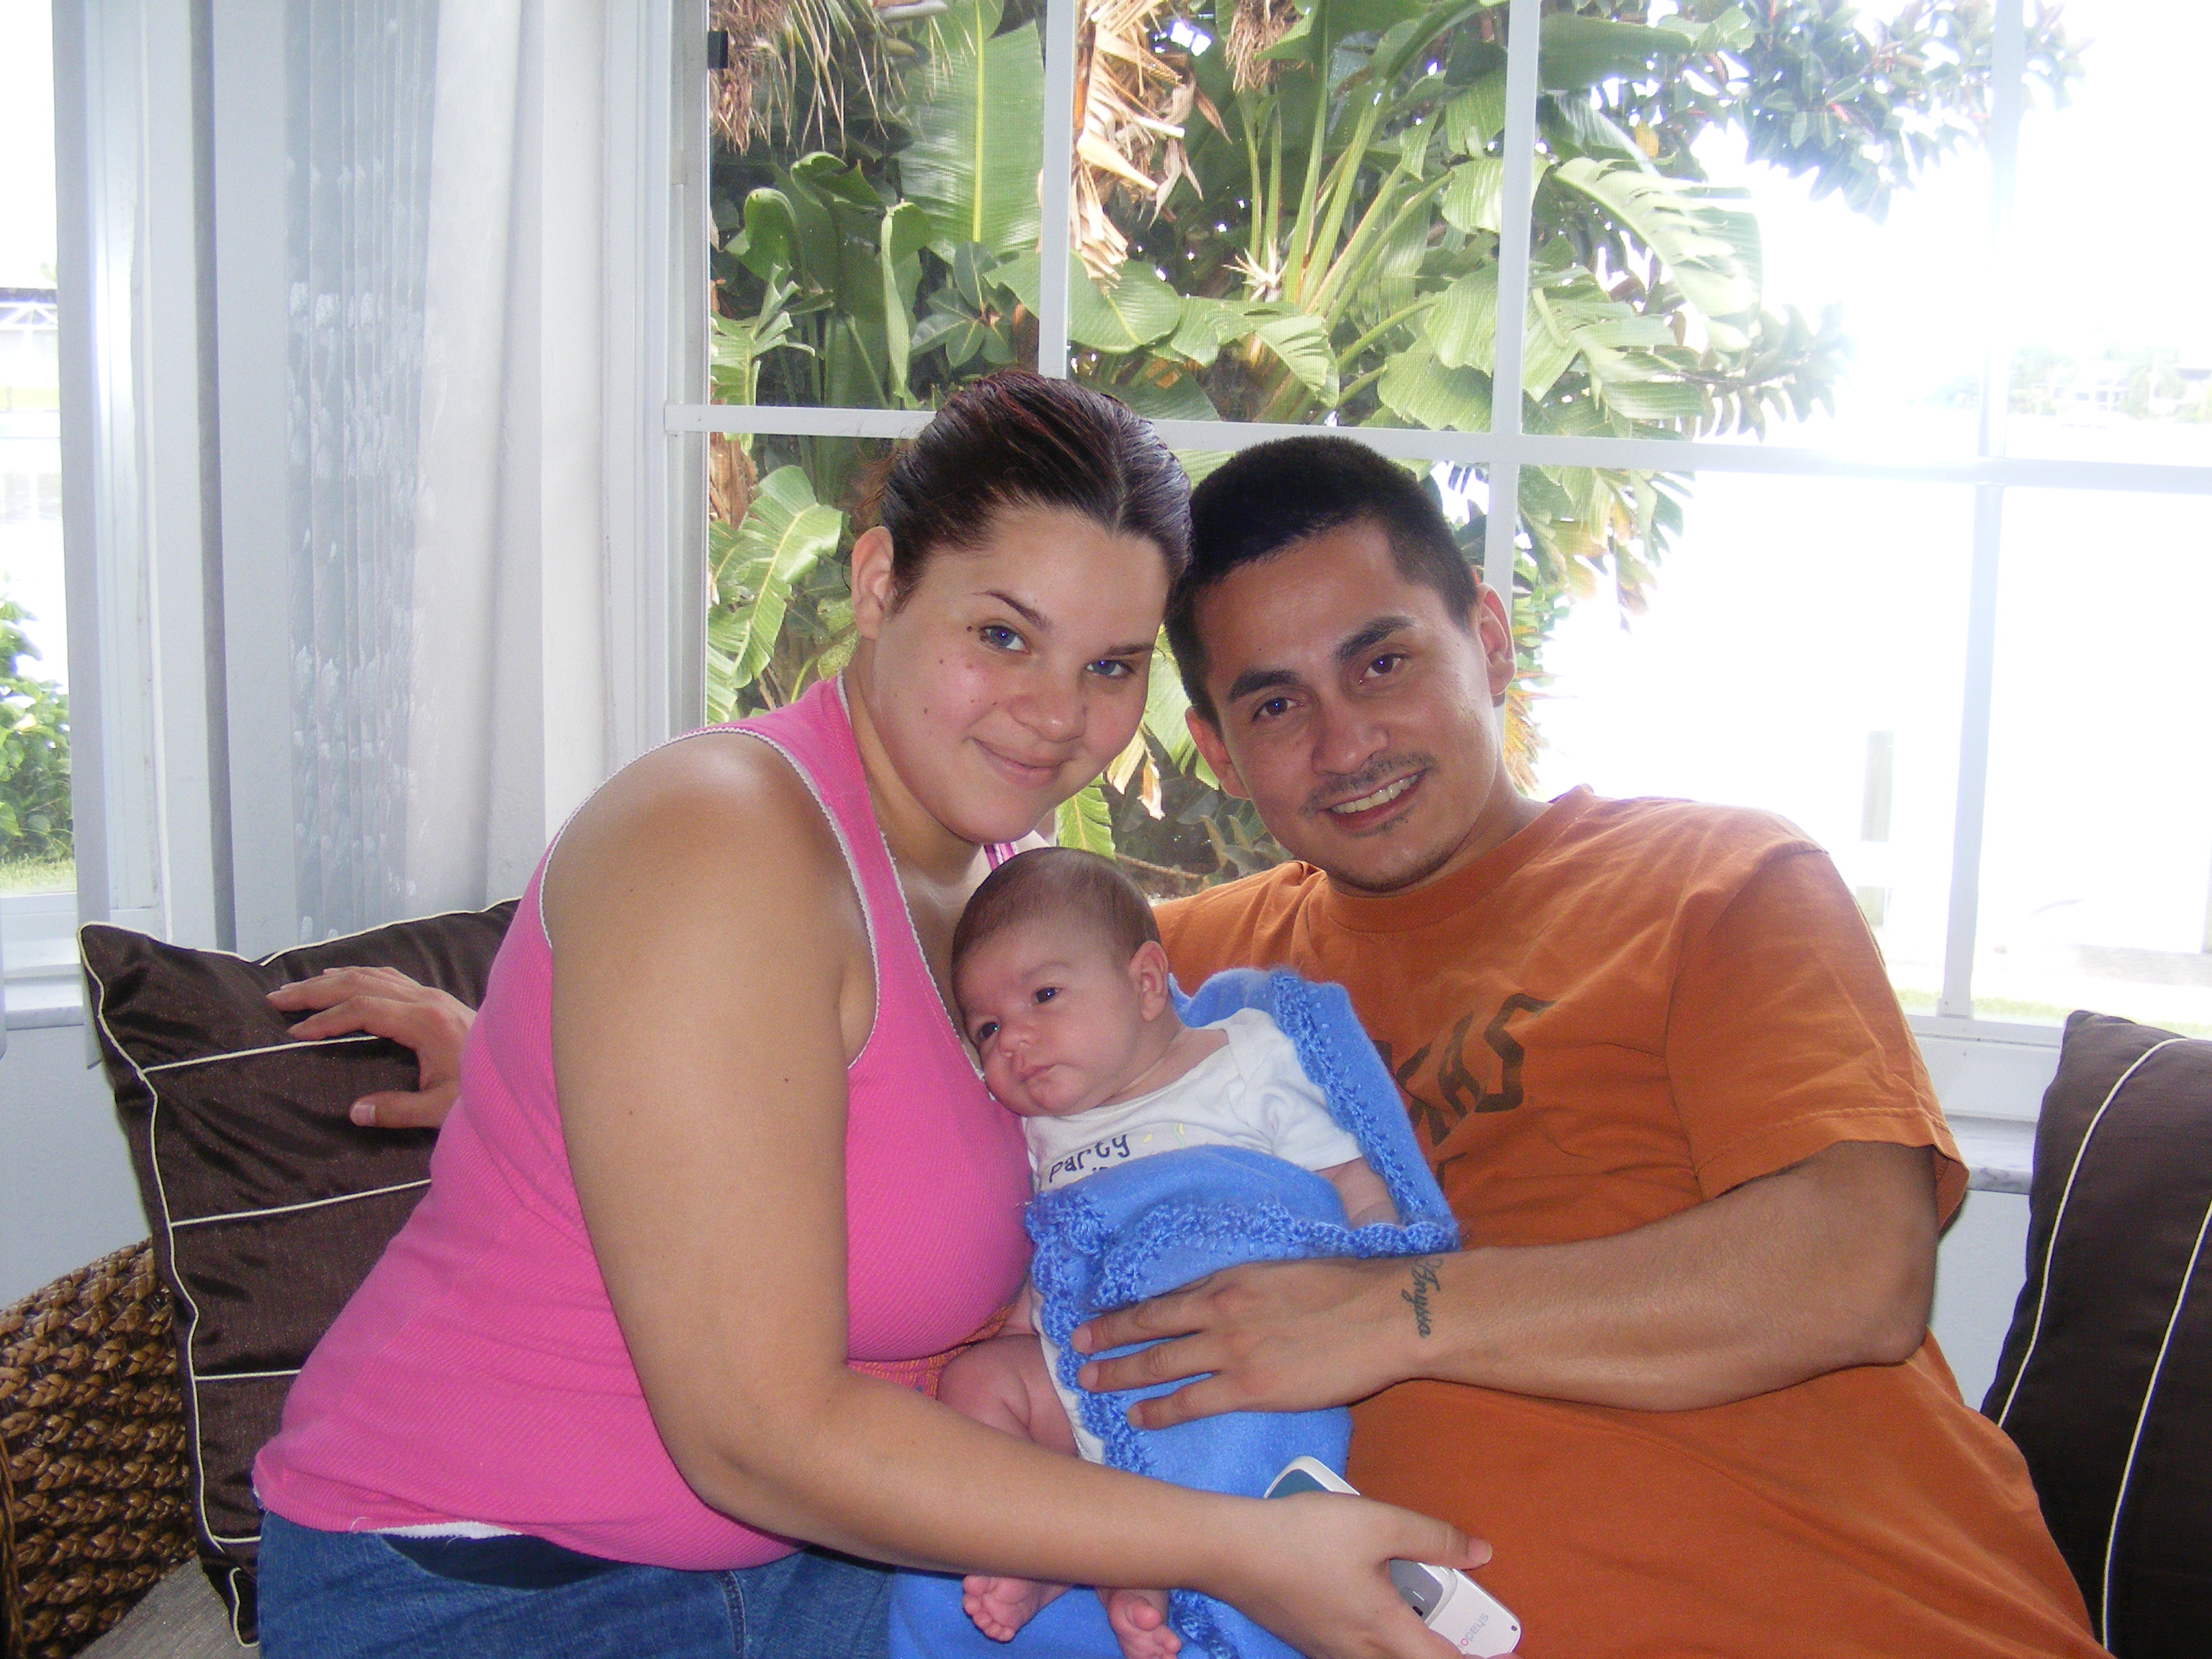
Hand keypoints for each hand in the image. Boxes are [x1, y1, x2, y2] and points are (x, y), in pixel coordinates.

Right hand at [266, 966, 475, 1127]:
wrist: (520, 1066)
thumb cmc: (483, 1090)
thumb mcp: (441, 1109)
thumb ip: (398, 1110)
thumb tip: (354, 1112)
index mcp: (425, 1021)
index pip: (363, 1009)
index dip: (326, 1019)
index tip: (296, 1032)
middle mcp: (427, 1000)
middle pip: (361, 983)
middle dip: (316, 990)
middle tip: (277, 998)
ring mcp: (432, 995)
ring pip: (373, 975)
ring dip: (333, 979)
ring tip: (298, 988)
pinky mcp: (435, 999)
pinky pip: (389, 978)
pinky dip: (358, 976)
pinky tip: (341, 979)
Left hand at [1072, 1257, 1424, 1428]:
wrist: (1386, 1314)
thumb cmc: (1347, 1288)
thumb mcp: (1282, 1269)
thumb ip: (1246, 1285)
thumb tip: (1224, 1294)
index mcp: (1229, 1277)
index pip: (1164, 1296)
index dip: (1126, 1309)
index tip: (1098, 1316)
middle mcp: (1219, 1310)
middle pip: (1147, 1327)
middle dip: (1106, 1340)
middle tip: (1075, 1350)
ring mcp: (1232, 1350)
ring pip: (1158, 1364)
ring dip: (1118, 1374)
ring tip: (1088, 1384)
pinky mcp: (1251, 1387)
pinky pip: (1191, 1403)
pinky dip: (1158, 1411)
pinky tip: (1137, 1417)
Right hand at [1212, 1489, 1487, 1658]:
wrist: (1229, 1550)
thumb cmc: (1302, 1537)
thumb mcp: (1377, 1522)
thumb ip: (1433, 1537)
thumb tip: (1479, 1552)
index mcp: (1386, 1632)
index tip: (1510, 1653)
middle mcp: (1359, 1653)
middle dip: (1445, 1653)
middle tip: (1470, 1637)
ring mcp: (1330, 1651)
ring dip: (1410, 1645)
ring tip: (1423, 1616)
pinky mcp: (1308, 1640)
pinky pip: (1357, 1652)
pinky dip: (1380, 1640)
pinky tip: (1373, 1603)